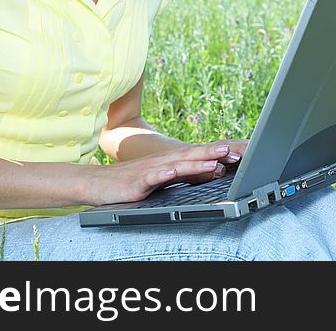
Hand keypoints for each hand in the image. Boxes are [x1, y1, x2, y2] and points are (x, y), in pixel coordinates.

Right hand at [83, 139, 249, 206]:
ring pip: (176, 164)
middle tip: (233, 151)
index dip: (217, 153)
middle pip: (191, 155)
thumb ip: (185, 174)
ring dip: (195, 161)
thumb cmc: (130, 182)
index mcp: (170, 162)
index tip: (238, 153)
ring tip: (213, 159)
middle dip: (213, 152)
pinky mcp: (138, 181)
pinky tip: (174, 171)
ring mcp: (150, 170)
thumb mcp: (162, 178)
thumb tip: (212, 170)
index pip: (197, 155)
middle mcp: (162, 162)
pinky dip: (164, 173)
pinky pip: (152, 176)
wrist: (97, 183)